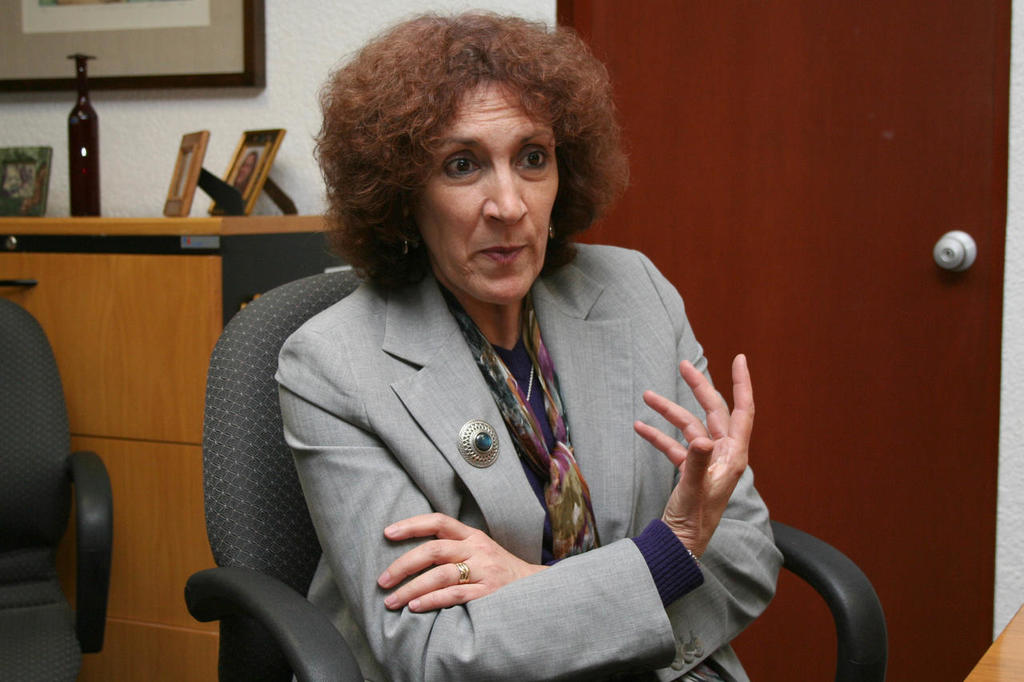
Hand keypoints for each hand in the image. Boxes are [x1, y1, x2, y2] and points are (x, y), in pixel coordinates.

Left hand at [377, 512, 545, 611]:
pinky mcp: (488, 592)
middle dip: (403, 565)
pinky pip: (454, 595)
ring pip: (440, 575)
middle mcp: (477, 549)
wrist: (535, 588)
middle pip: (434, 550)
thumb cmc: (499, 570)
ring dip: (411, 588)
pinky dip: (431, 601)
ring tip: (392, 600)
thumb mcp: (480, 550)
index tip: (388, 533)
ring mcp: (483, 570)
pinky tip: (415, 607)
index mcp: (472, 536)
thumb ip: (454, 547)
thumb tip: (413, 554)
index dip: (412, 525)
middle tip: (382, 580)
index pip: (438, 521)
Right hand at [633, 354, 753, 557]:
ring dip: (669, 411)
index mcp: (732, 456)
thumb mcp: (694, 489)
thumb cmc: (694, 521)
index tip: (738, 359)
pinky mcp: (689, 471)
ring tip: (647, 396)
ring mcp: (705, 461)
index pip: (742, 411)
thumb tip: (700, 437)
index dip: (742, 384)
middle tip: (683, 366)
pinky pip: (674, 445)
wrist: (680, 545)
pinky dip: (658, 435)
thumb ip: (696, 461)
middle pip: (713, 411)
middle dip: (698, 388)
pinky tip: (640, 426)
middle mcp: (722, 454)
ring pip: (689, 426)